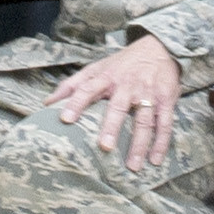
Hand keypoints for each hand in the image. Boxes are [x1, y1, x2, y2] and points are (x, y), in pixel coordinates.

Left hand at [48, 32, 187, 169]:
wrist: (158, 48)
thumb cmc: (122, 64)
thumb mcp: (96, 68)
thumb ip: (72, 85)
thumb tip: (47, 103)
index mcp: (106, 78)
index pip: (87, 89)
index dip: (76, 103)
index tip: (65, 120)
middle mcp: (127, 86)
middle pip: (119, 107)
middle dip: (112, 126)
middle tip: (106, 147)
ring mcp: (148, 94)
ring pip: (144, 120)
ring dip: (139, 143)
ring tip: (132, 166)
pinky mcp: (166, 100)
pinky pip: (165, 123)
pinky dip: (161, 142)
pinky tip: (155, 160)